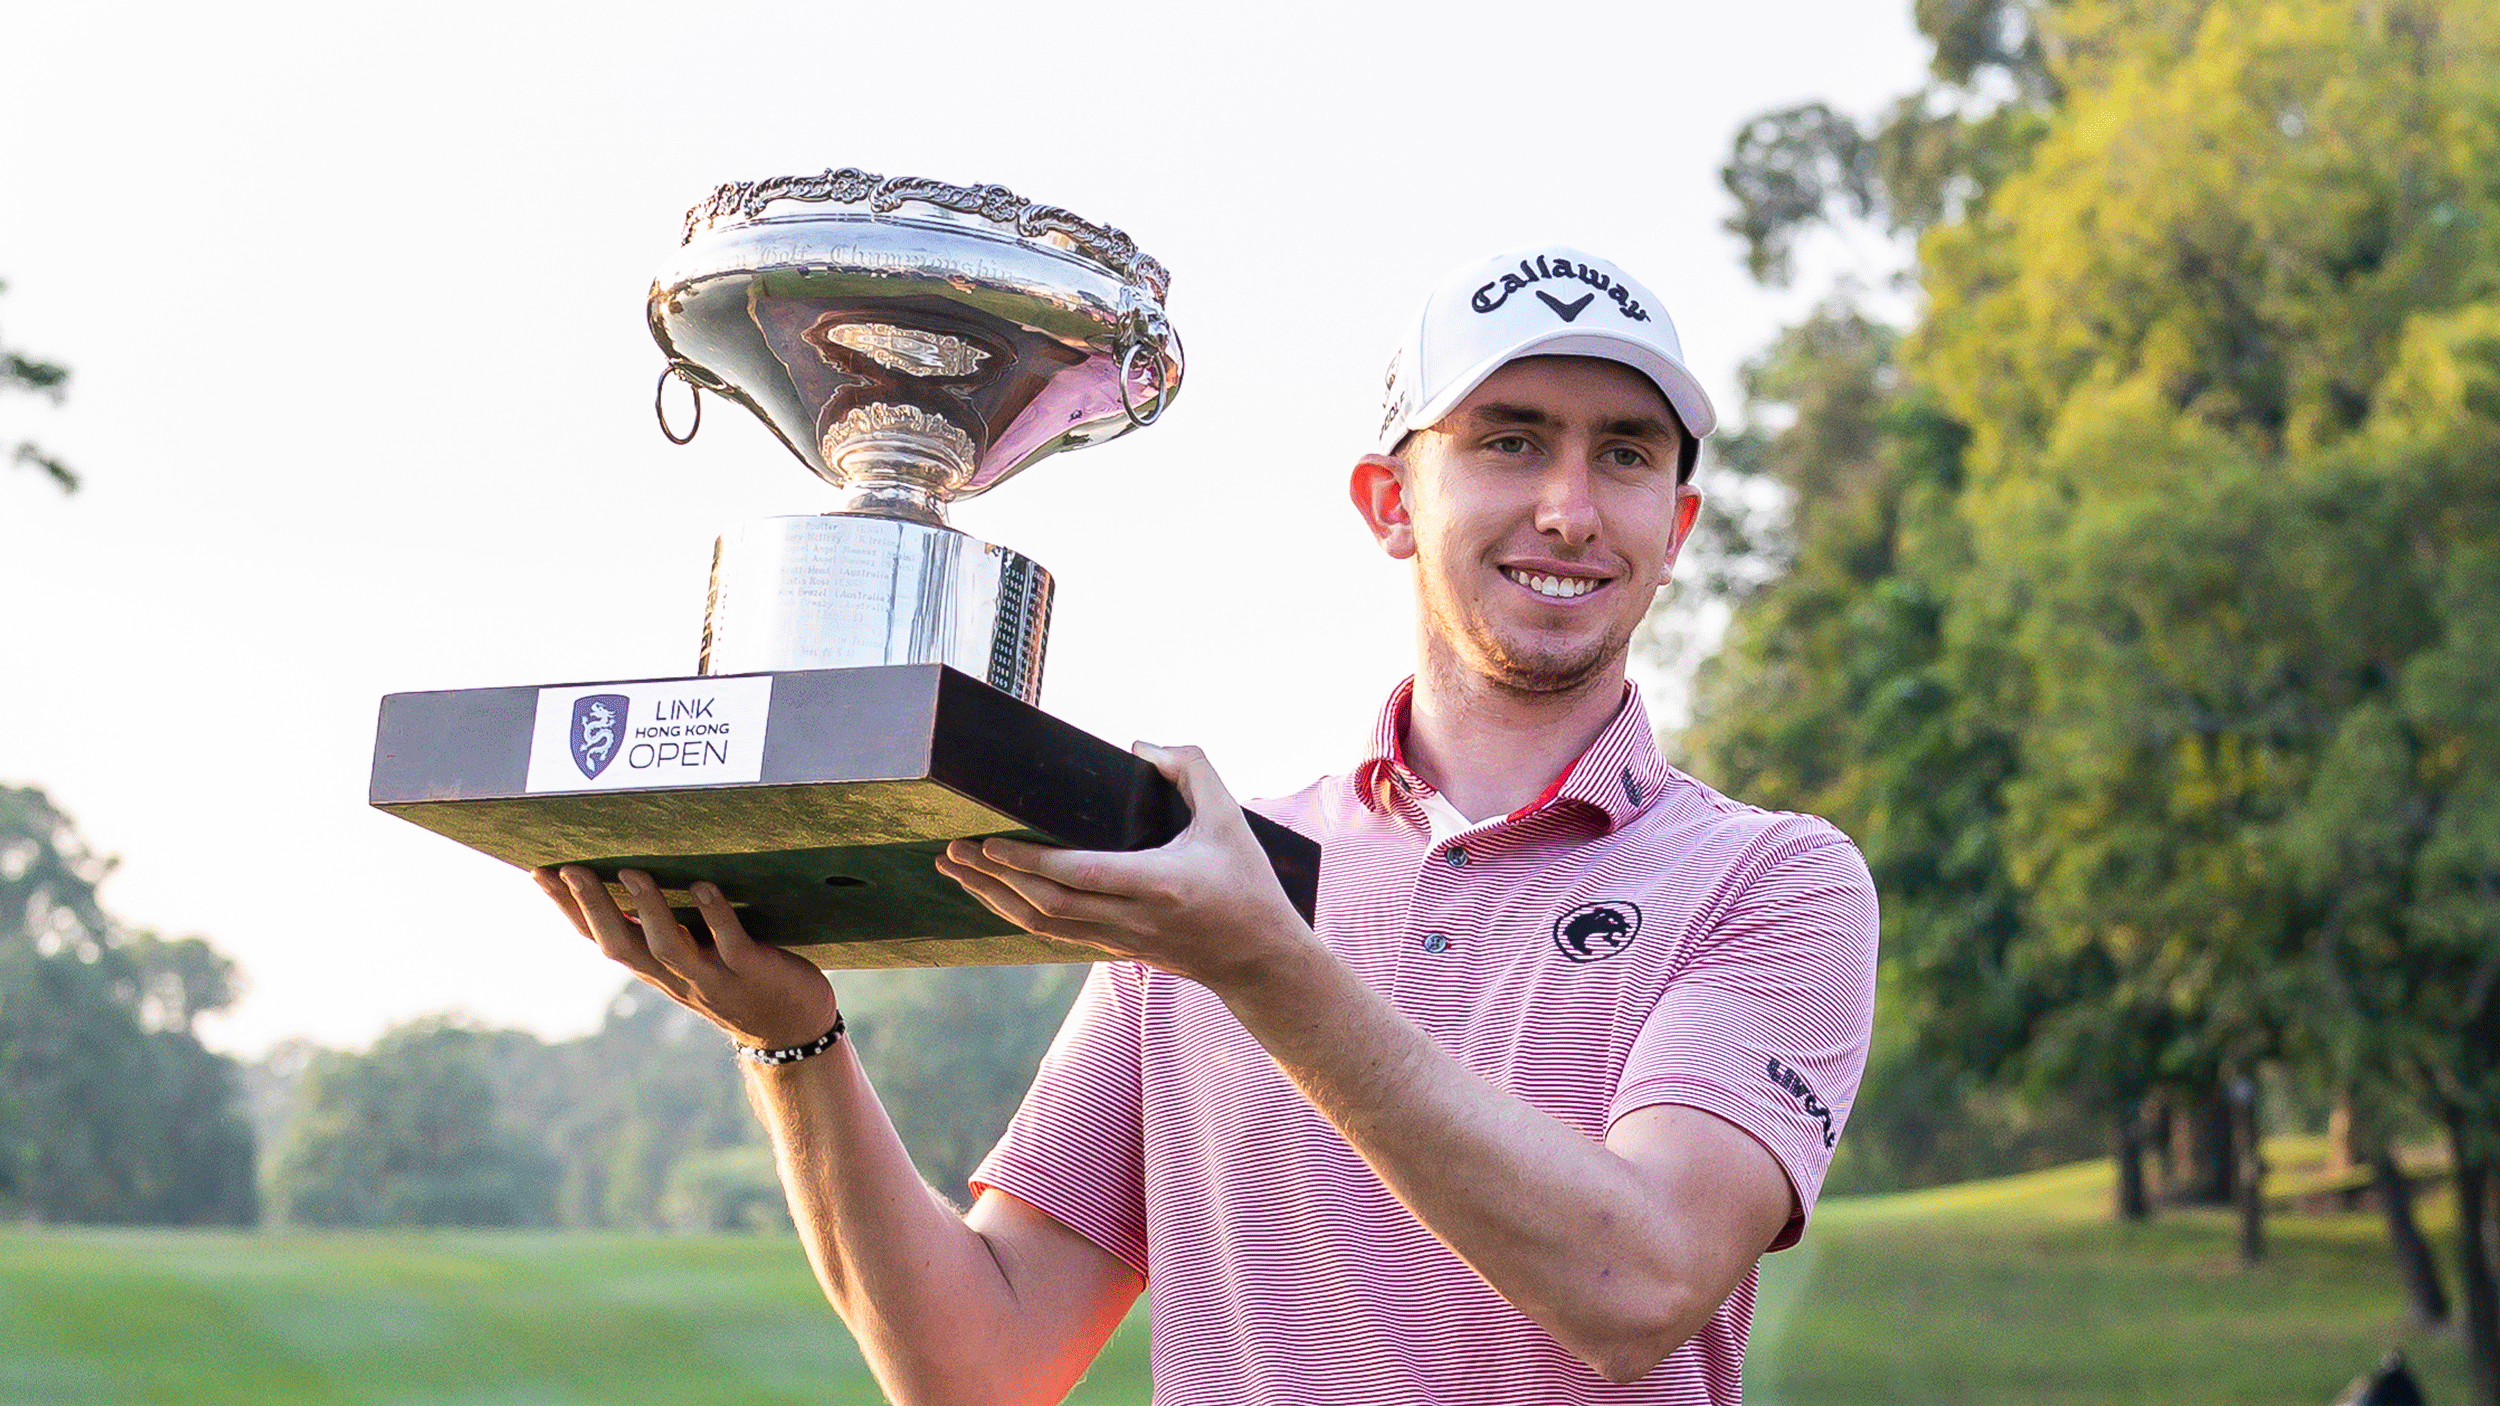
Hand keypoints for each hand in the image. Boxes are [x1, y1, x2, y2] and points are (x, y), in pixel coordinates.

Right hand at [533, 865, 837, 1049]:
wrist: (789, 1031)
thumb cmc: (737, 981)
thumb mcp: (690, 959)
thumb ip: (660, 930)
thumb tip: (628, 882)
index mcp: (655, 968)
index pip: (599, 937)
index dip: (567, 909)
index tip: (538, 872)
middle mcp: (675, 975)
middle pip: (620, 945)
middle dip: (592, 907)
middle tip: (569, 868)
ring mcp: (712, 976)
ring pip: (668, 947)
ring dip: (648, 909)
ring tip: (631, 871)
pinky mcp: (751, 971)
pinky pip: (730, 944)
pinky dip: (715, 916)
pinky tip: (703, 886)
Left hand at [935, 743, 1312, 991]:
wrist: (1259, 959)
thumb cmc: (1247, 883)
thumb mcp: (1232, 817)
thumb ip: (1193, 769)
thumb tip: (1141, 746)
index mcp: (1160, 883)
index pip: (1081, 874)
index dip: (1030, 861)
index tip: (989, 842)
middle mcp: (1133, 918)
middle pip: (1046, 904)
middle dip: (993, 878)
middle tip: (952, 850)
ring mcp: (1120, 940)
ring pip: (1042, 925)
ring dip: (994, 899)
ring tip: (956, 870)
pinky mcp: (1115, 949)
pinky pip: (1055, 933)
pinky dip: (1017, 913)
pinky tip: (993, 895)